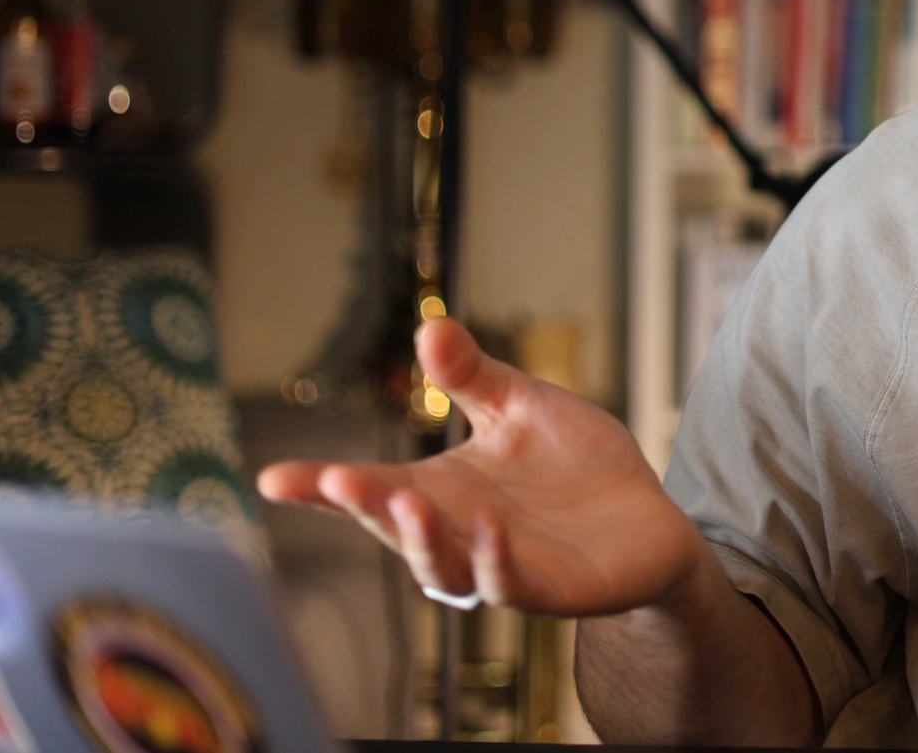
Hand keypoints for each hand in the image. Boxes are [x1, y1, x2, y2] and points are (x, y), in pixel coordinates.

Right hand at [257, 318, 707, 617]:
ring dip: (421, 539)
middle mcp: (456, 535)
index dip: (319, 488)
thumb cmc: (575, 465)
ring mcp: (498, 567)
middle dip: (365, 506)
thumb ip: (474, 376)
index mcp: (440, 490)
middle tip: (337, 480)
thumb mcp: (521, 407)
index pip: (370, 490)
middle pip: (396, 527)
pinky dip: (494, 560)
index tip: (272, 477)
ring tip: (405, 501)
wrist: (646, 517)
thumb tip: (429, 326)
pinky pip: (510, 583)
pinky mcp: (548, 589)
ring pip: (442, 569)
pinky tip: (490, 529)